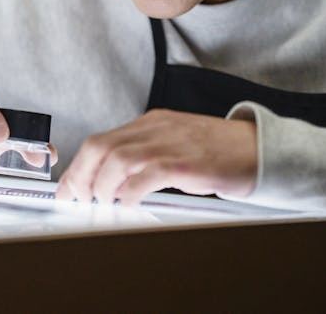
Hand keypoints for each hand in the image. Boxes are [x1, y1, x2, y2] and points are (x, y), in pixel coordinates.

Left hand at [55, 109, 256, 204]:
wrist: (257, 148)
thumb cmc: (216, 151)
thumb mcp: (174, 143)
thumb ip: (145, 155)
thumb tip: (113, 183)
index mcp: (150, 122)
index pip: (101, 140)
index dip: (78, 166)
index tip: (68, 188)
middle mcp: (155, 127)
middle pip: (101, 146)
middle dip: (81, 176)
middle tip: (78, 199)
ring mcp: (170, 142)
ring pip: (118, 159)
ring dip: (103, 185)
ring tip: (102, 203)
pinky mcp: (184, 162)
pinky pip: (147, 176)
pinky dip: (131, 192)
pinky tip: (130, 204)